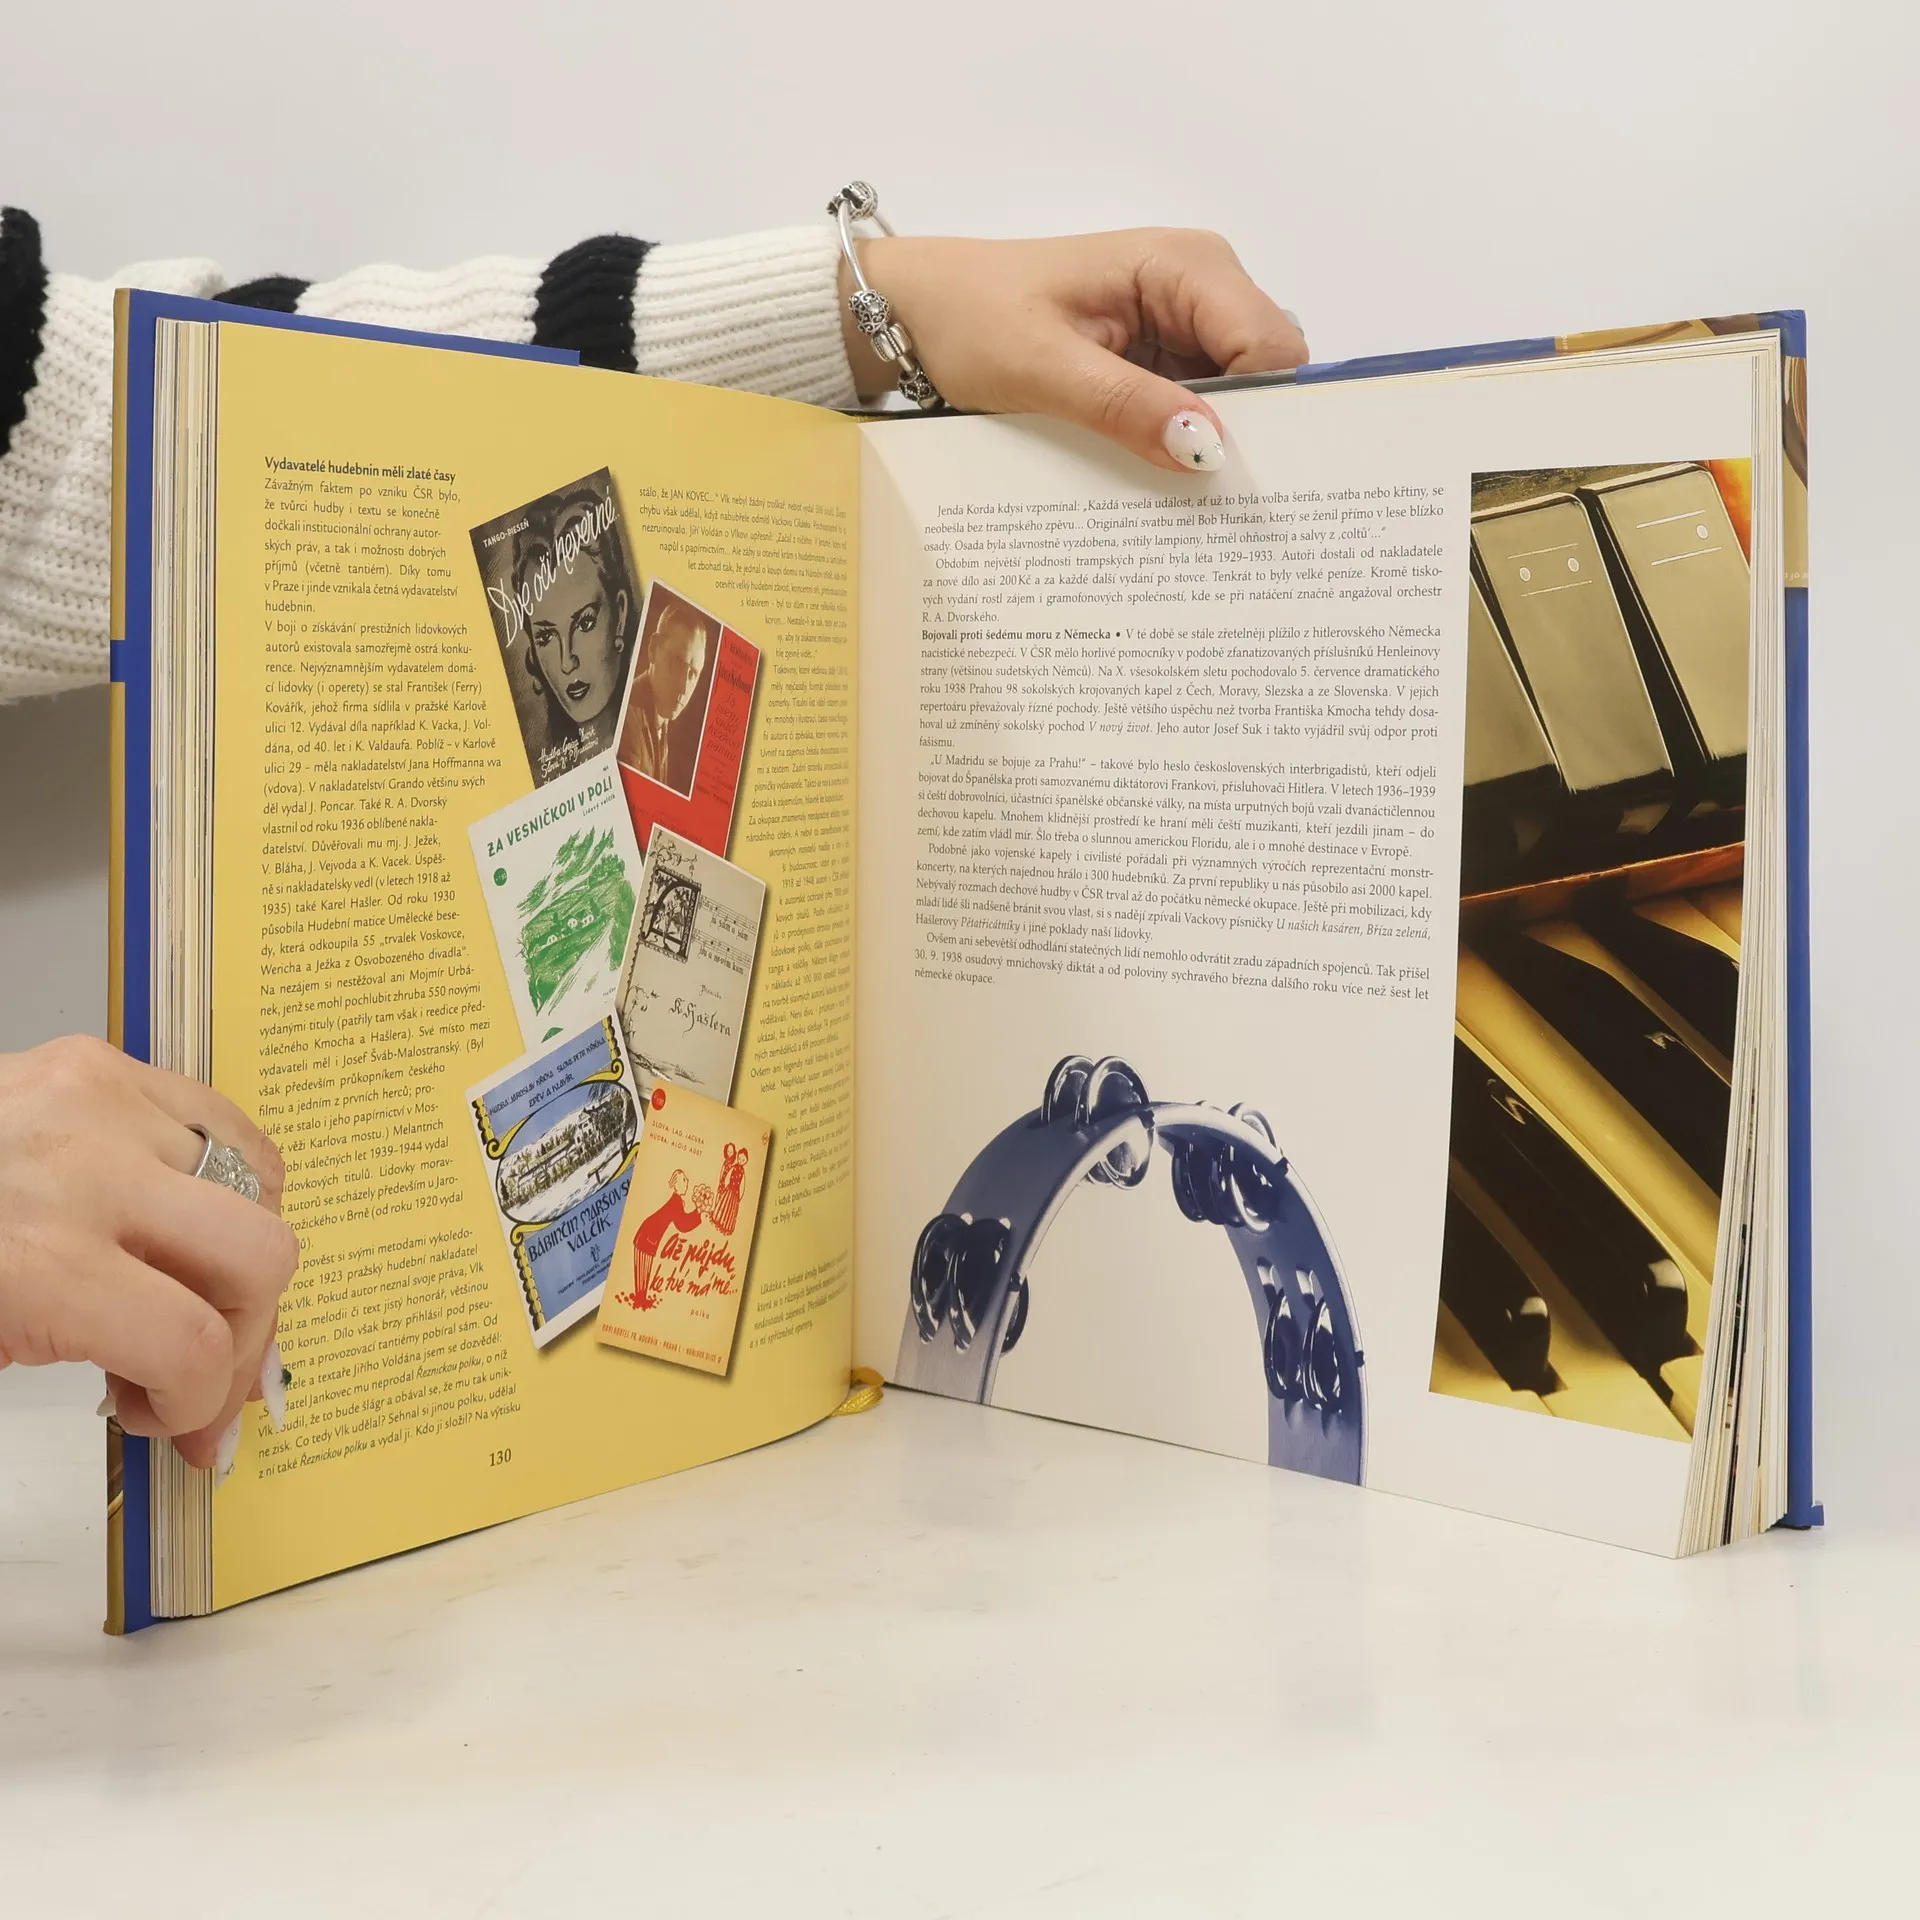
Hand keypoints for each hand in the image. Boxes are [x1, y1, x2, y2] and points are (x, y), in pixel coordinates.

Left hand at [0, 1036, 296, 1470]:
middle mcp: (90, 1175)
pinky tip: (184, 1216)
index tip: (180, 1420)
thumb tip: (209, 1399)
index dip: (201, 1401)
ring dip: (235, 1250)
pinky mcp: (109, 1067)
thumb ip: (112, 1364)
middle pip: (260, 1258)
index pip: (193, 1345)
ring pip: (260, 1187)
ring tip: (184, 1277)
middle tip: (200, 1359)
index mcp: (41, 1266)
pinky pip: (228, 1125)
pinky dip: (226, 1180)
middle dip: (244, 1326)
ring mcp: (107, 1107)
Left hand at [840, 229, 1307, 473]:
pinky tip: (1160, 478)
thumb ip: (1127, 406)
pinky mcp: (1161, 359)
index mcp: (1185, 265)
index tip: (1234, 477)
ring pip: (1238, 398)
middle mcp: (1200, 286)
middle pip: (1268, 372)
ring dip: (1214, 446)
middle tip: (1212, 503)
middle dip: (1247, 434)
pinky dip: (1185, 445)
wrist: (918, 313)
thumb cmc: (971, 318)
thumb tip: (1205, 447)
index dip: (1267, 413)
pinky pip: (1198, 408)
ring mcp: (1183, 325)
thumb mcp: (1043, 368)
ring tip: (1182, 498)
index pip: (1271, 345)